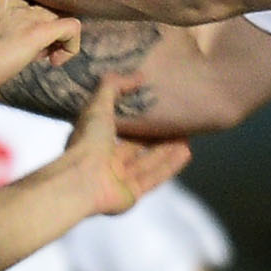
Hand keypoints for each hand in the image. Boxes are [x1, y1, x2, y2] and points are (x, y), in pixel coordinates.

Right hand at [0, 0, 82, 97]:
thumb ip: (5, 31)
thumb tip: (30, 45)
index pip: (32, 6)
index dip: (34, 28)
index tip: (25, 50)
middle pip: (48, 12)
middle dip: (47, 36)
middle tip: (37, 58)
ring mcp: (25, 13)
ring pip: (61, 18)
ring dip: (57, 43)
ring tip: (43, 61)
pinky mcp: (36, 30)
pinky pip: (72, 28)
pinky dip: (72, 47)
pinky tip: (55, 62)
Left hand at [63, 78, 189, 215]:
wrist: (83, 181)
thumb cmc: (87, 142)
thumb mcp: (98, 105)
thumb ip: (114, 86)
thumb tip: (138, 76)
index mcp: (93, 139)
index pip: (116, 127)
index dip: (135, 119)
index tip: (154, 108)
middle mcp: (104, 160)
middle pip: (135, 147)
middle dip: (156, 137)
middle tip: (177, 123)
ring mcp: (118, 179)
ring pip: (147, 162)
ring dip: (167, 151)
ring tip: (187, 137)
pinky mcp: (131, 194)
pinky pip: (153, 177)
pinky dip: (169, 166)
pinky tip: (186, 152)